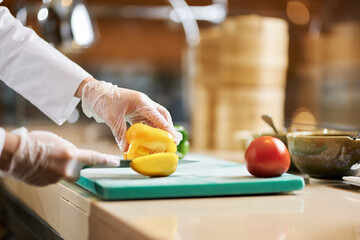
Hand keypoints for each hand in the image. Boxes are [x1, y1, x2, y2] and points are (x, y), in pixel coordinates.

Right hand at [3, 127, 118, 185]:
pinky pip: (54, 179)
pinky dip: (50, 173)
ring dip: (59, 169)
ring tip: (46, 160)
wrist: (14, 154)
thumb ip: (70, 150)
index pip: (94, 158)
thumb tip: (74, 157)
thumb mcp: (58, 141)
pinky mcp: (48, 184)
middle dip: (74, 166)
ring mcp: (57, 179)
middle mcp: (67, 169)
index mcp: (71, 155)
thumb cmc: (35, 143)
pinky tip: (41, 166)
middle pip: (78, 170)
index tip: (116, 162)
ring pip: (65, 175)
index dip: (107, 161)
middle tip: (61, 158)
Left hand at [81, 80, 182, 151]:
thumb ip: (121, 134)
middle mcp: (143, 104)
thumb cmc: (103, 100)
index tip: (174, 138)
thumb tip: (126, 150)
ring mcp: (140, 108)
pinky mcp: (134, 112)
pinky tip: (149, 140)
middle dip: (168, 127)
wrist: (94, 93)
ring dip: (159, 130)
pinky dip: (149, 131)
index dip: (167, 128)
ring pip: (155, 119)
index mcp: (141, 102)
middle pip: (162, 116)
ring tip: (163, 142)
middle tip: (173, 140)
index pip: (158, 116)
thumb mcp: (112, 118)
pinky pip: (146, 122)